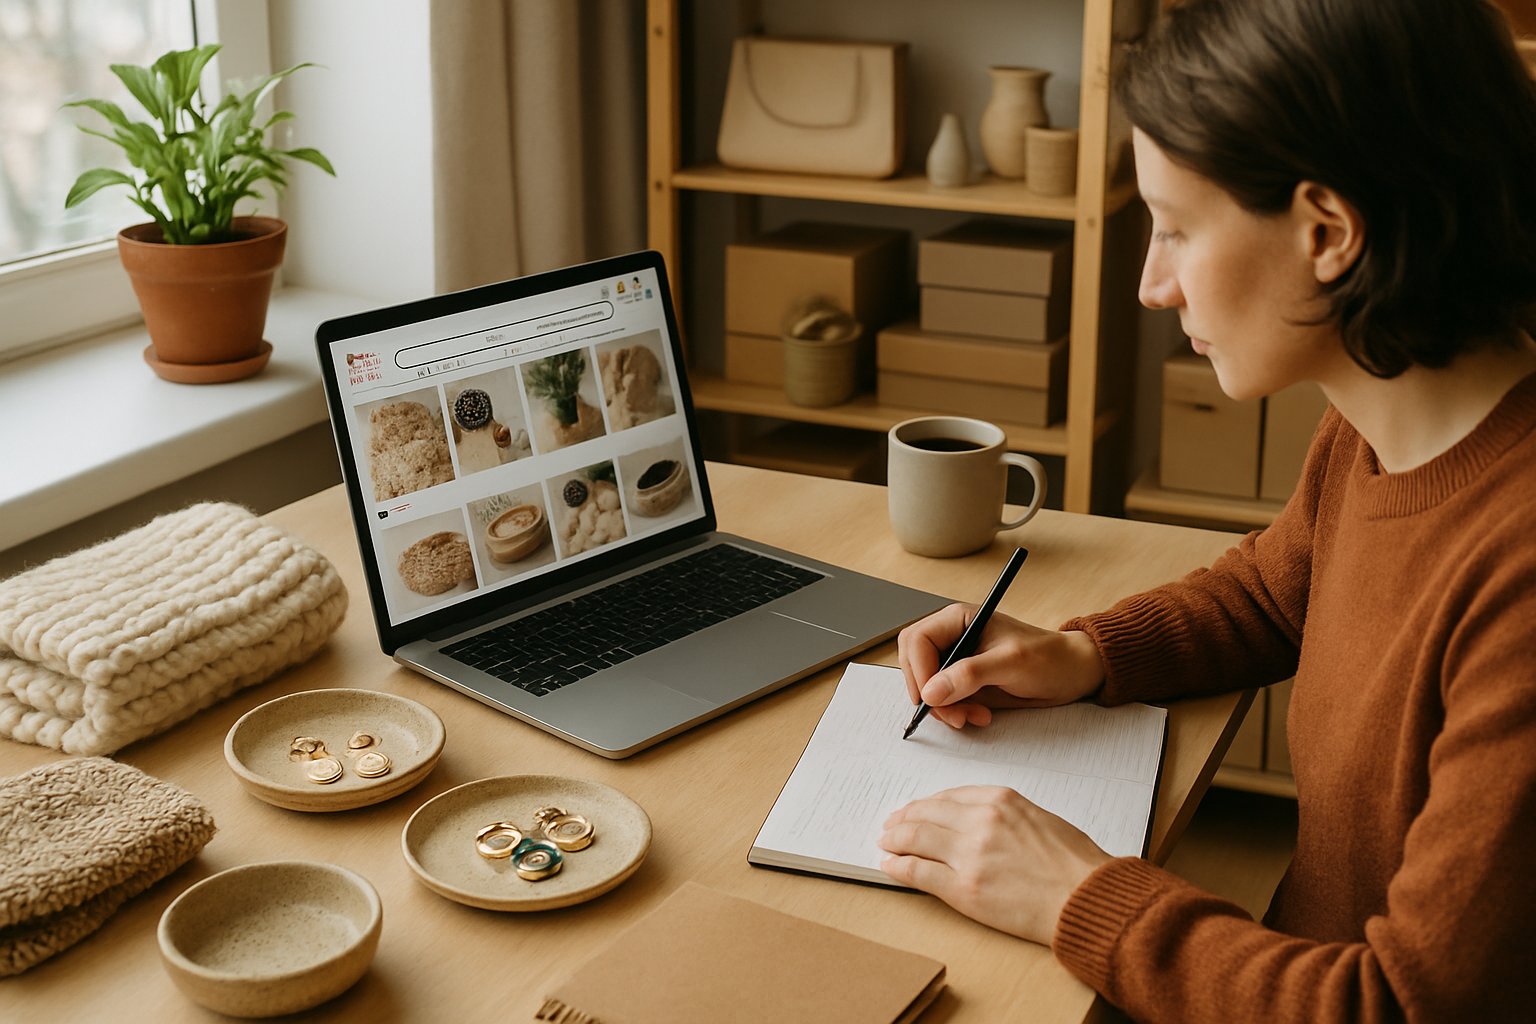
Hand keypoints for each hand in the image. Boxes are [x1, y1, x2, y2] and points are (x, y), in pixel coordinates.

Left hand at [878, 786, 1111, 943]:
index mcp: (1001, 800)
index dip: (926, 805)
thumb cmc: (1075, 864)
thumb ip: (1003, 815)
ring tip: (886, 843)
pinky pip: (919, 872)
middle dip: (904, 819)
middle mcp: (980, 821)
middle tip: (891, 825)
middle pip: (926, 815)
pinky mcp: (964, 889)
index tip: (916, 810)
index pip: (948, 797)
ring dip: (895, 840)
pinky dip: (899, 867)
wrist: (1087, 898)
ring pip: (916, 839)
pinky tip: (890, 866)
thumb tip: (973, 822)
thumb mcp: (1039, 819)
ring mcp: (970, 855)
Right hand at [897, 605, 1104, 728]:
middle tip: (953, 714)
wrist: (1072, 674)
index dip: (919, 671)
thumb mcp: (1011, 663)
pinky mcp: (964, 683)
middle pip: (914, 663)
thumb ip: (969, 674)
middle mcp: (953, 638)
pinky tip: (979, 715)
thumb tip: (931, 692)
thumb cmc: (1049, 658)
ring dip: (945, 708)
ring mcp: (957, 661)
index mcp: (959, 619)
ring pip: (926, 687)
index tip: (932, 698)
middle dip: (929, 693)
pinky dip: (954, 713)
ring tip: (974, 717)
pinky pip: (942, 700)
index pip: (917, 641)